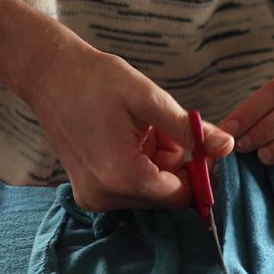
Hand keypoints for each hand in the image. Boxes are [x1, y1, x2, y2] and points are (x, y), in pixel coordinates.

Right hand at [25, 47, 233, 210]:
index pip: (180, 195)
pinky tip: (128, 139)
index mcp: (121, 175)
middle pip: (164, 195)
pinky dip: (138, 167)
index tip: (198, 144)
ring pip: (149, 192)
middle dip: (174, 165)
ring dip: (156, 165)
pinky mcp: (88, 193)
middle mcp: (106, 196)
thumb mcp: (149, 99)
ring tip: (141, 130)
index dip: (197, 172)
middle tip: (161, 129)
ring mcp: (94, 198)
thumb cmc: (96, 81)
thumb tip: (226, 146)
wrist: (48, 76)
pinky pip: (130, 189)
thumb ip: (189, 130)